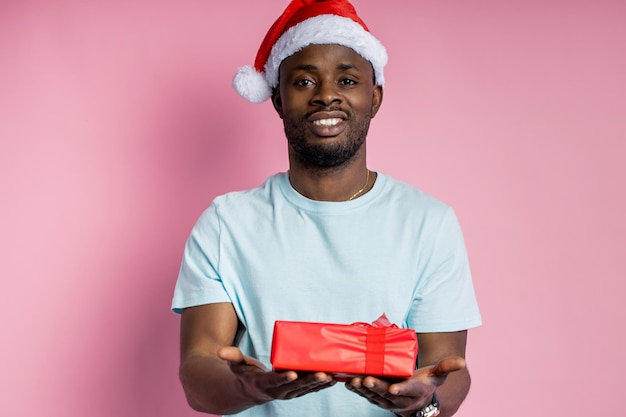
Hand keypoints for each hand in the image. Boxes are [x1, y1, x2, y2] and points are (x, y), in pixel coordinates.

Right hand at [218, 346, 335, 402]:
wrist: (251, 390)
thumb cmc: (245, 374)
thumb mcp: (236, 365)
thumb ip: (231, 357)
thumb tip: (220, 351)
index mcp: (264, 384)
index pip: (274, 382)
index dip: (283, 378)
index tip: (292, 374)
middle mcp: (278, 391)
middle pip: (296, 387)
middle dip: (309, 381)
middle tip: (321, 374)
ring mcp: (289, 392)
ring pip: (306, 389)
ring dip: (320, 383)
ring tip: (332, 375)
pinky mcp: (297, 390)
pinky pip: (311, 388)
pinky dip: (323, 384)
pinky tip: (334, 377)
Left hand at [345, 356, 465, 415]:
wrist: (417, 400)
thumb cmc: (426, 382)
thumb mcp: (437, 375)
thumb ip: (447, 367)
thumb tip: (462, 362)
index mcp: (415, 391)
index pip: (408, 391)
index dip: (401, 390)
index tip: (395, 388)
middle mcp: (401, 399)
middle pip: (387, 393)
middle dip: (377, 387)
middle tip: (367, 379)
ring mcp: (388, 400)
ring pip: (374, 396)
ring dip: (363, 389)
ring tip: (355, 381)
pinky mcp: (377, 399)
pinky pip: (365, 395)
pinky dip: (356, 390)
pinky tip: (348, 382)